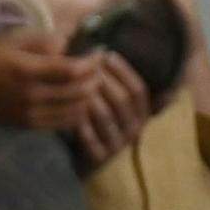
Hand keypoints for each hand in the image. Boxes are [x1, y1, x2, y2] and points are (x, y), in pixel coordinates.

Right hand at [0, 33, 97, 134]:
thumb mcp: (13, 39)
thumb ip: (44, 39)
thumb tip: (71, 42)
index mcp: (27, 71)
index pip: (72, 70)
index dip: (92, 62)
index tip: (99, 52)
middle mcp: (31, 96)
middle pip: (79, 91)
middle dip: (96, 77)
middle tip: (100, 66)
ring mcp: (31, 114)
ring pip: (75, 109)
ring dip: (90, 95)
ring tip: (93, 80)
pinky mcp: (30, 126)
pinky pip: (64, 123)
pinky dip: (79, 111)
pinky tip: (80, 97)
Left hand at [70, 50, 153, 169]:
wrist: (84, 159)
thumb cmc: (97, 121)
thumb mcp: (112, 102)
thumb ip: (114, 82)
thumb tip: (104, 50)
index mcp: (142, 114)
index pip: (138, 89)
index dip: (123, 71)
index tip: (107, 55)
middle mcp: (134, 130)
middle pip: (122, 100)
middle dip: (104, 80)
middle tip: (86, 66)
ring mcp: (118, 145)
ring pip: (105, 116)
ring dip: (89, 97)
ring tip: (74, 83)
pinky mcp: (101, 158)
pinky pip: (90, 137)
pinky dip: (79, 121)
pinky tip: (68, 108)